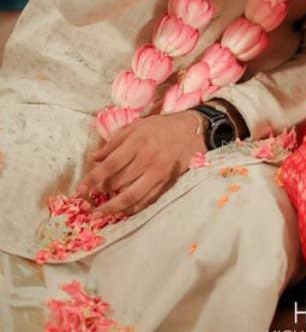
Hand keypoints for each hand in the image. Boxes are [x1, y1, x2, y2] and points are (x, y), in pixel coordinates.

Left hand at [76, 112, 204, 217]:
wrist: (191, 130)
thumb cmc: (161, 126)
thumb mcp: (137, 126)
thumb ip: (114, 142)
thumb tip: (93, 158)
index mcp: (138, 142)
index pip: (110, 165)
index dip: (93, 179)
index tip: (79, 189)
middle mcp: (148, 159)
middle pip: (119, 182)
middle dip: (102, 191)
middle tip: (91, 196)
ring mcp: (158, 173)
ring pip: (131, 196)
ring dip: (113, 207)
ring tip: (100, 213)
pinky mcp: (167, 182)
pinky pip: (147, 200)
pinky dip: (132, 208)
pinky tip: (122, 211)